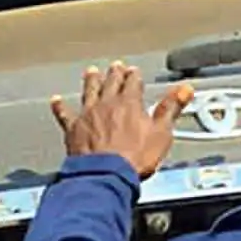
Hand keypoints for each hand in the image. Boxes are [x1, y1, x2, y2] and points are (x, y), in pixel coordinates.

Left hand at [50, 62, 193, 180]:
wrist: (105, 175)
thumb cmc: (133, 158)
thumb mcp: (161, 133)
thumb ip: (171, 109)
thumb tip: (185, 89)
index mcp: (129, 104)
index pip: (133, 83)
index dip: (134, 76)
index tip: (134, 71)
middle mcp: (107, 105)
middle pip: (111, 84)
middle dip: (114, 74)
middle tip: (115, 66)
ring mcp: (88, 116)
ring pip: (89, 92)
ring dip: (91, 81)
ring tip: (91, 72)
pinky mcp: (73, 130)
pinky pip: (64, 115)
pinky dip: (59, 107)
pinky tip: (55, 100)